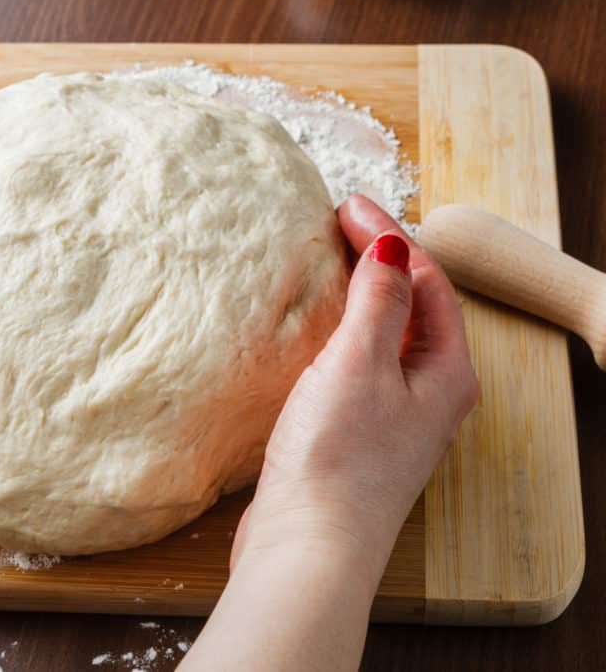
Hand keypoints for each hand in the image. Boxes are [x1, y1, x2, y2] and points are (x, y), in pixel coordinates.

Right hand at [231, 195, 477, 577]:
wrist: (306, 548)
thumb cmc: (338, 460)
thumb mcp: (359, 364)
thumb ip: (379, 302)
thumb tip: (393, 247)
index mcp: (445, 373)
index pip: (427, 282)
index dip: (391, 237)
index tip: (347, 205)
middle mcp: (428, 395)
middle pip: (412, 308)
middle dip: (380, 262)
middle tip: (337, 224)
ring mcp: (393, 418)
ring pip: (383, 339)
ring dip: (358, 298)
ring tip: (324, 265)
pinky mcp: (357, 437)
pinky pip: (356, 368)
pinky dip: (337, 335)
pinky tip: (310, 330)